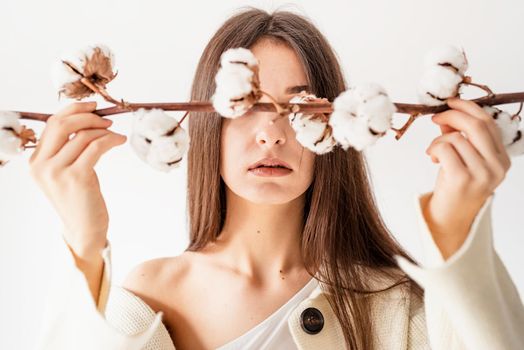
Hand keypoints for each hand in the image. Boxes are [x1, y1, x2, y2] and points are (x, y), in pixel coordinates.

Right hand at [29, 102, 126, 259]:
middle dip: (87, 115)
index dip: (73, 110)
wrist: (84, 229)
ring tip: (116, 135)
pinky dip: (111, 139)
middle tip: (107, 119)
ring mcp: (57, 172)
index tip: (93, 107)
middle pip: (63, 124)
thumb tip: (86, 118)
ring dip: (104, 130)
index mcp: (35, 161)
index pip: (51, 124)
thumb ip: (67, 149)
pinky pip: (96, 146)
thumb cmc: (79, 198)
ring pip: (83, 135)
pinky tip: (120, 141)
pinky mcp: (77, 177)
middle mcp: (41, 165)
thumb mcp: (65, 172)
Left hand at [423, 97, 510, 259]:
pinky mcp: (463, 179)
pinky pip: (445, 148)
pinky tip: (433, 158)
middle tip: (436, 117)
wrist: (451, 218)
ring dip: (438, 140)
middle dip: (452, 115)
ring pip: (456, 137)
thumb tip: (447, 113)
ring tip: (434, 152)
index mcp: (501, 158)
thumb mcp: (463, 158)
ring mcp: (482, 173)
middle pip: (476, 125)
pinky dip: (434, 148)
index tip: (451, 102)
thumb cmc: (456, 186)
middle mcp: (497, 165)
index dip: (468, 108)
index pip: (489, 122)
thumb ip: (459, 136)